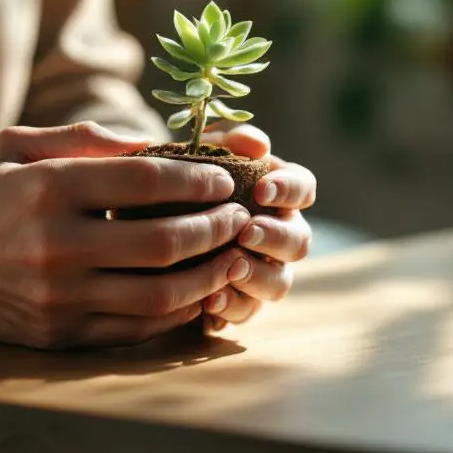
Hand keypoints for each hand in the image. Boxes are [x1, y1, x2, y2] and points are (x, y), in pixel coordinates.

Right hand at [0, 122, 251, 348]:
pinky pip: (132, 329)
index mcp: (48, 189)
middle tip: (239, 219)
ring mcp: (56, 298)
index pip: (147, 182)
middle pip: (164, 243)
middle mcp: (56, 246)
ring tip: (232, 258)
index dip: (198, 181)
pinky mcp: (55, 335)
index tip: (223, 180)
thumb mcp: (14, 145)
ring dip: (208, 277)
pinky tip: (197, 295)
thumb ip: (85, 140)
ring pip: (158, 296)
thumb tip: (154, 144)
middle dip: (215, 230)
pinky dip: (175, 315)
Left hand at [199, 123, 316, 330]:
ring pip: (279, 283)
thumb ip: (230, 140)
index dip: (290, 190)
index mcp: (279, 194)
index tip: (263, 189)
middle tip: (246, 231)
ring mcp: (263, 271)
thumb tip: (256, 146)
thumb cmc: (187, 178)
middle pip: (300, 242)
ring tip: (230, 268)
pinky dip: (229, 307)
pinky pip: (245, 312)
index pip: (304, 188)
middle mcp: (280, 235)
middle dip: (275, 237)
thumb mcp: (203, 150)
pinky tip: (208, 301)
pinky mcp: (239, 301)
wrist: (148, 219)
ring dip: (257, 276)